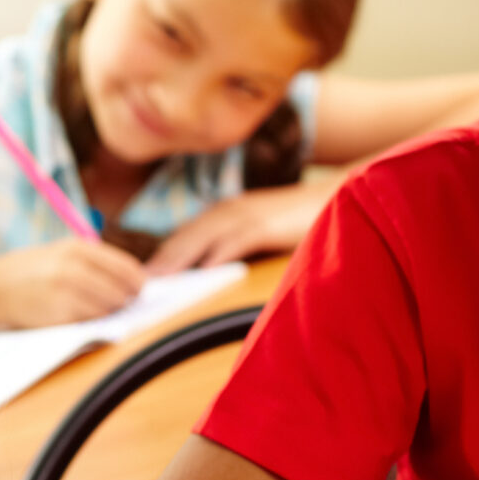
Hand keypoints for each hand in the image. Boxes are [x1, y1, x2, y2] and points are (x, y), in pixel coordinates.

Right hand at [0, 239, 146, 328]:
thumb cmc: (33, 271)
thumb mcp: (61, 253)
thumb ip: (94, 262)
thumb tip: (134, 279)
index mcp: (78, 248)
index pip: (124, 267)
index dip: (137, 281)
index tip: (139, 289)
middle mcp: (73, 267)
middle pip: (121, 289)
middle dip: (126, 299)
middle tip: (123, 302)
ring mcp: (66, 292)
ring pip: (107, 308)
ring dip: (108, 312)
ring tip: (95, 308)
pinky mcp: (59, 314)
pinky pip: (89, 321)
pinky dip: (90, 321)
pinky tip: (77, 314)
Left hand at [147, 185, 323, 273]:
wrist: (343, 196)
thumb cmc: (301, 221)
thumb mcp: (262, 234)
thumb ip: (237, 249)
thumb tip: (211, 275)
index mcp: (226, 215)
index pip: (184, 238)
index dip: (162, 257)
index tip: (140, 279)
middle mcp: (230, 211)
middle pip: (185, 237)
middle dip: (160, 260)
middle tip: (135, 283)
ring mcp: (248, 215)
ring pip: (204, 237)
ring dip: (178, 258)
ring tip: (157, 280)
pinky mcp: (269, 222)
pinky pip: (239, 239)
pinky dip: (220, 253)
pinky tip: (205, 270)